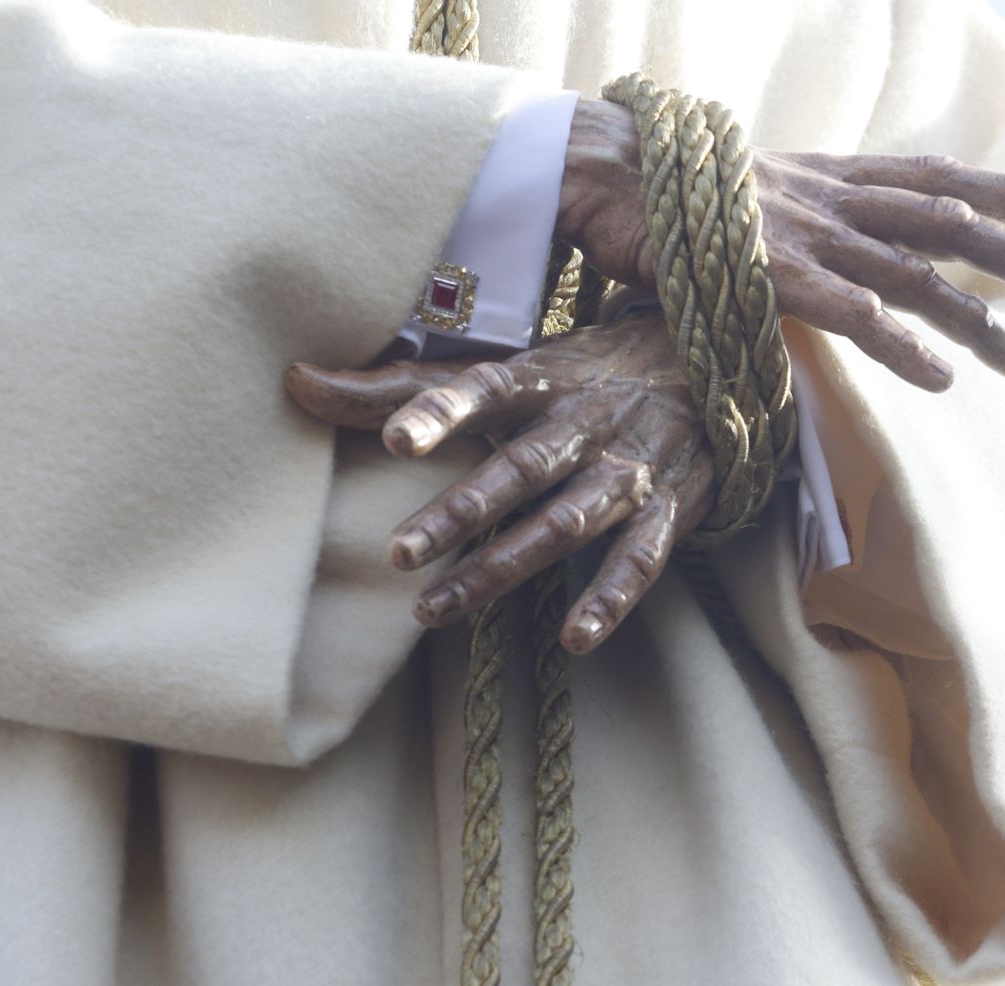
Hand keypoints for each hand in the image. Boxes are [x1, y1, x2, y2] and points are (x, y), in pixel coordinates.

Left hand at [285, 312, 713, 653]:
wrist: (710, 367)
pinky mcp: (669, 508)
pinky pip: (641, 558)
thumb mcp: (506, 372)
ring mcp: (630, 467)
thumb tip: (294, 382)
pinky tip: (573, 637)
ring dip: (507, 565)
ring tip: (436, 609)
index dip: (442, 412)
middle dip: (463, 512)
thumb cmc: (581, 376)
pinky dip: (611, 597)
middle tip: (399, 556)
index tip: (396, 441)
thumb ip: (403, 388)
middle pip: (522, 467)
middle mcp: (587, 420)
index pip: (486, 389)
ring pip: (568, 520)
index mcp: (543, 378)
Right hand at [558, 98, 1004, 392]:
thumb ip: (808, 216)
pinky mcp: (771, 275)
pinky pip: (849, 312)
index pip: (946, 181)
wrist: (602, 170)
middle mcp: (837, 200)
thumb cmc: (672, 194)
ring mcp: (809, 235)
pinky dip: (899, 344)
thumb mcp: (759, 194)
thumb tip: (839, 253)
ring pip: (917, 276)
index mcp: (835, 178)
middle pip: (957, 227)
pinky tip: (941, 380)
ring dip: (979, 322)